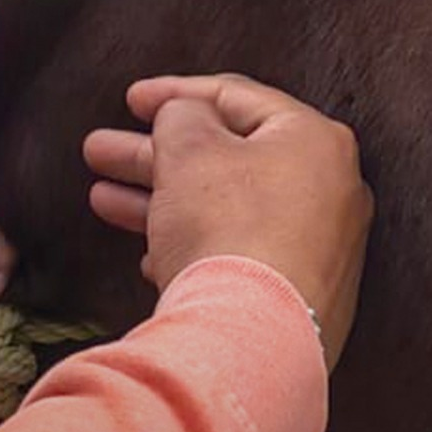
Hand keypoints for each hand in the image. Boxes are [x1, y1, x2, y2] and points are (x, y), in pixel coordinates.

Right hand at [83, 75, 371, 368]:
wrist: (252, 337)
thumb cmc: (226, 228)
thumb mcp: (189, 149)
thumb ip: (180, 115)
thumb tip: (184, 115)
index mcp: (315, 142)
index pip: (238, 98)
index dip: (176, 93)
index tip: (131, 100)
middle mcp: (331, 191)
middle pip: (228, 159)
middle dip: (155, 155)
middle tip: (101, 152)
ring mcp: (320, 249)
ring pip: (227, 210)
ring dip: (161, 200)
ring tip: (102, 199)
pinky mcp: (301, 296)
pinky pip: (240, 255)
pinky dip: (195, 247)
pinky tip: (150, 257)